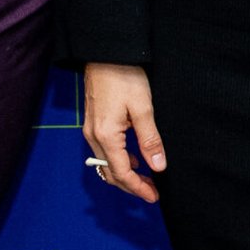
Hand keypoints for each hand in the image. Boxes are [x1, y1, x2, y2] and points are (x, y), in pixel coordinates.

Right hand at [82, 63, 167, 203]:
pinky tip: (134, 157)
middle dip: (131, 185)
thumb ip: (150, 140)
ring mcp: (91, 129)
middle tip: (152, 191)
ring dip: (124, 173)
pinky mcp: (93, 122)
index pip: (121, 173)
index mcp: (106, 136)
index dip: (138, 188)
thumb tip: (158, 167)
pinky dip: (118, 159)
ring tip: (146, 177)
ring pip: (105, 162)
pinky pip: (103, 150)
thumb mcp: (143, 108)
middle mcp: (93, 136)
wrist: (105, 52)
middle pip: (110, 172)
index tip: (154, 196)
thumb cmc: (124, 76)